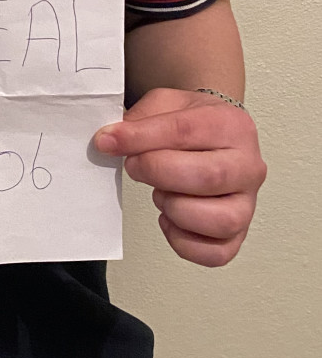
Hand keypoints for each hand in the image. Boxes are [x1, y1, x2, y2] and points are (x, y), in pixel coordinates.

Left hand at [94, 87, 266, 266]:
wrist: (216, 134)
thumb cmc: (191, 120)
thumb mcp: (165, 104)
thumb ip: (139, 121)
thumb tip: (109, 142)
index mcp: (231, 125)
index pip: (185, 131)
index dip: (141, 138)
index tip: (108, 141)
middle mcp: (249, 166)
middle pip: (208, 177)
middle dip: (157, 173)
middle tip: (134, 166)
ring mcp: (247, 203)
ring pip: (219, 220)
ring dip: (175, 208)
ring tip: (160, 192)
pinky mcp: (239, 234)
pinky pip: (216, 253)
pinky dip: (183, 241)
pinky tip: (169, 219)